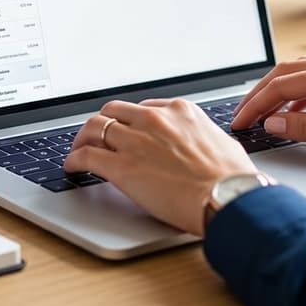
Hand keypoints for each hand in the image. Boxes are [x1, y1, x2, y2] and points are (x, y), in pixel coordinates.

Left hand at [64, 99, 257, 235]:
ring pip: (94, 127)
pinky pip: (86, 156)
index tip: (126, 130)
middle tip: (97, 137)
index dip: (130, 121)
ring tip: (79, 149)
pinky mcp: (121, 166)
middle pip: (114, 112)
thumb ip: (200, 138)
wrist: (228, 197)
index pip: (142, 108)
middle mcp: (154, 119)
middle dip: (103, 124)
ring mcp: (135, 141)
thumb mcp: (220, 143)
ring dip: (83, 138)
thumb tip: (199, 146)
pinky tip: (73, 167)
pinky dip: (74, 159)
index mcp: (180, 111)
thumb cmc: (233, 179)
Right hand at [231, 55, 305, 162]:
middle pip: (285, 74)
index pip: (281, 86)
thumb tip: (272, 124)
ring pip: (300, 75)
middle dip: (259, 94)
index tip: (239, 121)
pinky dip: (298, 95)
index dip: (255, 105)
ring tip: (262, 114)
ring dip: (278, 93)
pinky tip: (296, 113)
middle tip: (241, 115)